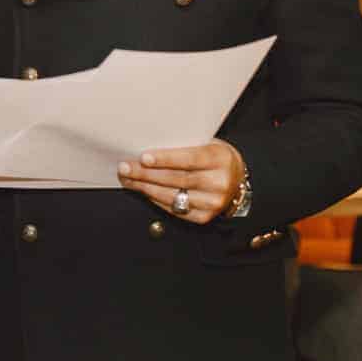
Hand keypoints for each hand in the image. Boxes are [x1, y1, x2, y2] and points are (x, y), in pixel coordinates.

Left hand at [118, 141, 244, 224]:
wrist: (237, 177)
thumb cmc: (215, 156)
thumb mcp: (207, 143)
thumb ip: (185, 145)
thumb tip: (148, 146)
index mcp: (220, 159)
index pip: (189, 159)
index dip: (165, 159)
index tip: (143, 157)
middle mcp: (219, 183)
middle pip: (176, 179)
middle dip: (146, 174)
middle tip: (125, 167)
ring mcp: (212, 203)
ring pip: (172, 196)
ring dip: (145, 187)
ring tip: (128, 178)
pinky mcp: (204, 217)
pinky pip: (174, 210)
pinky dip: (155, 200)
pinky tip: (143, 190)